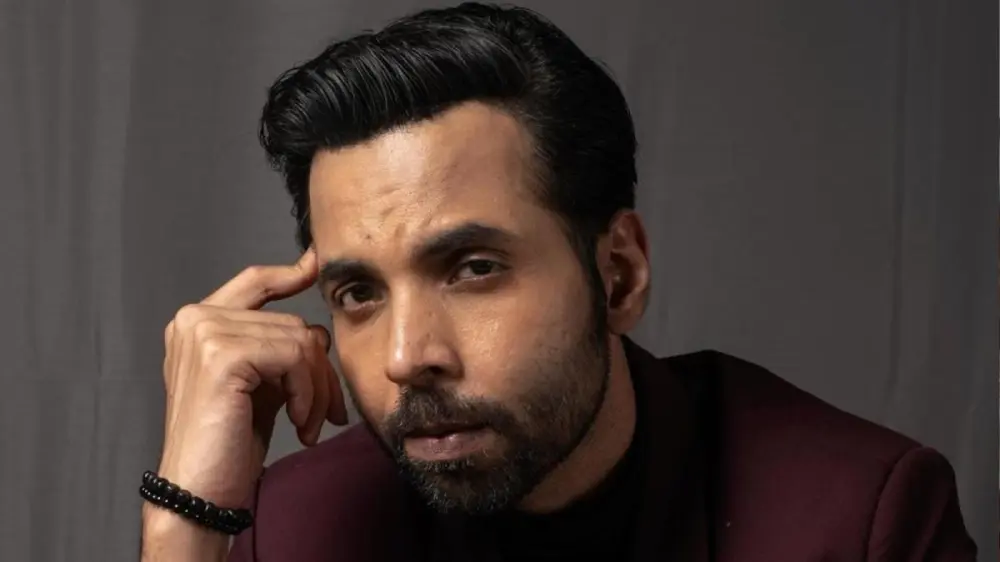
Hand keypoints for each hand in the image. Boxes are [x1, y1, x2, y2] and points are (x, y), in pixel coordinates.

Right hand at [155, 247, 347, 509]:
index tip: (317, 264)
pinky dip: (308, 393)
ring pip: (300, 339)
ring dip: (317, 389)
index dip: (290, 272)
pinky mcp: (221, 354)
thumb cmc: (228, 445)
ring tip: (309, 425)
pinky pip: (295, 357)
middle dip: (320, 371)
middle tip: (327, 414)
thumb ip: (278, 350)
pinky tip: (300, 424)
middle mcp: (194, 319)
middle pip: (293, 321)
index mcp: (198, 323)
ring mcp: (204, 333)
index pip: (254, 282)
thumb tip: (318, 331)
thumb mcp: (260, 385)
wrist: (199, 494)